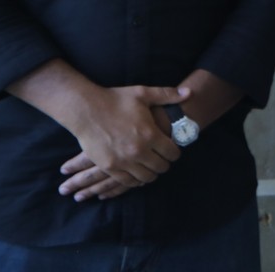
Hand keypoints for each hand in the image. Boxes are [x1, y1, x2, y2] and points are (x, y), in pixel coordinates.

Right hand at [61, 85, 188, 195]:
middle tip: (162, 159)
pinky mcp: (109, 167)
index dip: (175, 152)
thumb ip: (167, 95)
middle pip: (161, 168)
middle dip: (164, 163)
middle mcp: (139, 151)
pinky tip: (137, 173)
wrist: (86, 110)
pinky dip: (135, 180)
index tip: (172, 150)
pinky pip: (127, 182)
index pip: (172, 153)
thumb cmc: (115, 100)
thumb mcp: (143, 93)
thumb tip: (189, 93)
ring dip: (151, 173)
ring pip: (146, 177)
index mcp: (150, 134)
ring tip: (150, 166)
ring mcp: (123, 161)